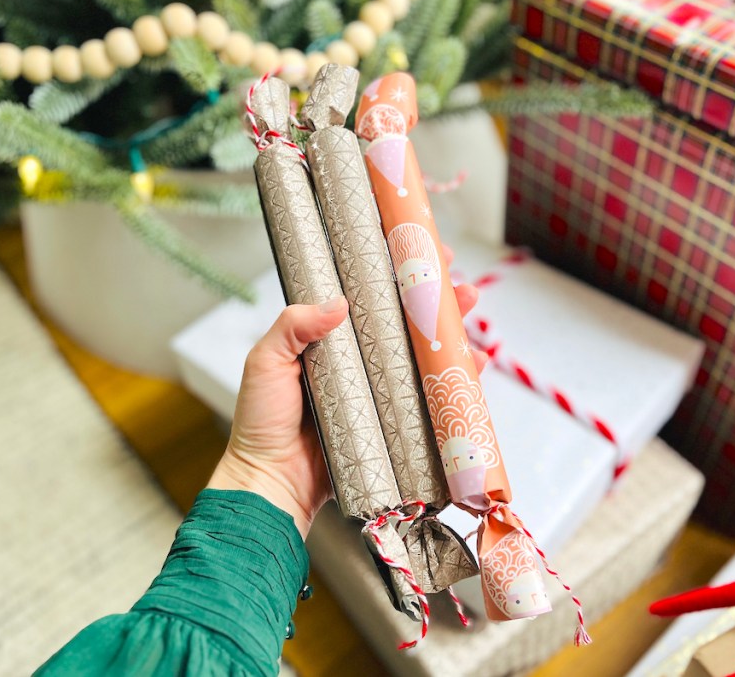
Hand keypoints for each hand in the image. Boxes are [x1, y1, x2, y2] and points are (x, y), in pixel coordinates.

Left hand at [208, 248, 485, 537]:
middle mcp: (359, 361)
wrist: (272, 483)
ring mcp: (379, 392)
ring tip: (470, 317)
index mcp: (329, 340)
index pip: (367, 295)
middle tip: (459, 285)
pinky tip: (472, 369)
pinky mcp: (393, 424)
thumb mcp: (266, 362)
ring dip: (451, 336)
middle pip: (406, 321)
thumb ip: (292, 326)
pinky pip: (429, 400)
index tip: (417, 251)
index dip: (395, 273)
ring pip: (423, 356)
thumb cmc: (262, 423)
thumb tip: (338, 303)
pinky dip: (453, 383)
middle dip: (437, 300)